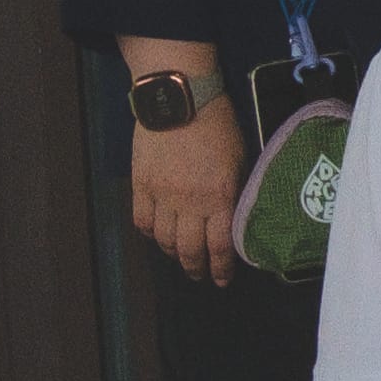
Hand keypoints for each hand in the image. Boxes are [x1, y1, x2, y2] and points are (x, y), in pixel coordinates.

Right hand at [128, 97, 246, 285]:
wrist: (179, 100)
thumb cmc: (218, 124)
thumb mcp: (240, 158)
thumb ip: (235, 190)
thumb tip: (232, 217)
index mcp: (219, 196)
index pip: (220, 245)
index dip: (220, 267)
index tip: (221, 280)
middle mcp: (189, 202)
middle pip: (188, 248)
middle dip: (196, 266)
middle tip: (200, 274)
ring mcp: (161, 195)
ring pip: (163, 239)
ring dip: (172, 253)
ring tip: (179, 257)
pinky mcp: (140, 185)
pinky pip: (141, 220)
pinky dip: (149, 233)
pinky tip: (156, 235)